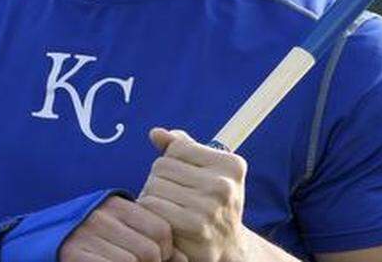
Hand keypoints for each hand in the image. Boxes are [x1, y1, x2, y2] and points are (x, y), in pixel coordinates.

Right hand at [59, 195, 183, 261]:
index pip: (161, 229)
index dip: (167, 252)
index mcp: (116, 205)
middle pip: (150, 250)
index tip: (159, 260)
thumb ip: (142, 235)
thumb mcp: (112, 228)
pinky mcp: (73, 254)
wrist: (33, 244)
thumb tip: (182, 258)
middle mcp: (102, 216)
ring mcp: (85, 236)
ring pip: (133, 261)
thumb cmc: (84, 241)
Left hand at [138, 128, 252, 261]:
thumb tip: (155, 133)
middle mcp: (224, 185)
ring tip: (165, 207)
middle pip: (161, 166)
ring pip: (153, 186)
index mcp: (231, 165)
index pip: (178, 147)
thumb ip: (183, 148)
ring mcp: (210, 207)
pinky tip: (162, 220)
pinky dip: (150, 213)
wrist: (228, 248)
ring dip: (150, 196)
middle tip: (169, 196)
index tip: (180, 178)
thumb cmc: (213, 203)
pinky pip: (152, 207)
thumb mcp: (208, 171)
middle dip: (158, 180)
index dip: (171, 161)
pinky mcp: (194, 228)